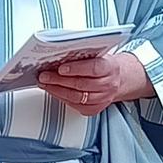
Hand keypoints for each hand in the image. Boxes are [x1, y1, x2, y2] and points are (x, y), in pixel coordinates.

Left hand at [37, 51, 152, 116]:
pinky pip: (76, 105)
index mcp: (110, 67)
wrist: (118, 79)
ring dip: (57, 90)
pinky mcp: (95, 108)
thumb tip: (59, 54)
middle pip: (82, 84)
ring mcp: (103, 98)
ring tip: (45, 84)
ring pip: (77, 97)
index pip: (94, 68)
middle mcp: (109, 84)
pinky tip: (54, 91)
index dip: (76, 68)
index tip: (61, 68)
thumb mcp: (98, 55)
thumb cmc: (104, 65)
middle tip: (45, 76)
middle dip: (60, 80)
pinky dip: (62, 98)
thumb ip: (83, 55)